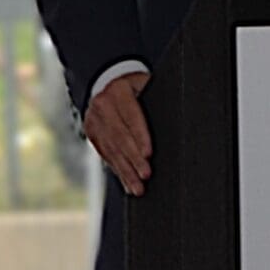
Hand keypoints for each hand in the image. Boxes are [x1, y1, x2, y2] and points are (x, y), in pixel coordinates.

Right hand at [84, 72, 152, 195]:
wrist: (108, 80)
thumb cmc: (135, 85)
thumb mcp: (145, 85)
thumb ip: (154, 101)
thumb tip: (178, 122)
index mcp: (118, 91)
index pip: (131, 117)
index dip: (140, 136)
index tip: (148, 154)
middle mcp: (102, 105)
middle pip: (120, 137)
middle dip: (133, 159)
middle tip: (146, 175)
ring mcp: (94, 120)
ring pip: (112, 150)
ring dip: (125, 171)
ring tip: (137, 188)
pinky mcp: (92, 133)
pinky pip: (106, 155)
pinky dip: (118, 170)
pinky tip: (127, 183)